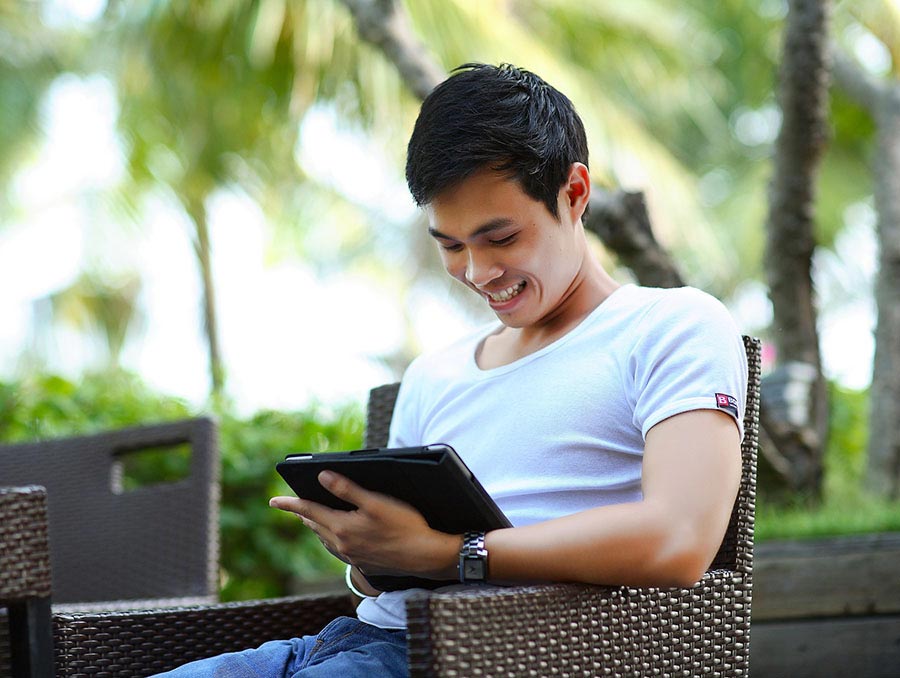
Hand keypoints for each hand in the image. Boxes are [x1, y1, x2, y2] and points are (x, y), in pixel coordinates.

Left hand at [269, 471, 460, 578]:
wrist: (425, 555)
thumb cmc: (404, 525)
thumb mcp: (376, 501)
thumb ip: (347, 489)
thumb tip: (321, 477)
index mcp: (342, 528)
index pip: (308, 512)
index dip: (290, 504)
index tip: (273, 501)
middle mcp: (343, 545)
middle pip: (315, 526)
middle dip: (303, 514)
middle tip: (293, 505)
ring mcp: (353, 556)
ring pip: (325, 539)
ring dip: (316, 527)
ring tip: (311, 518)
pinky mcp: (364, 563)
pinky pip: (338, 549)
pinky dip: (331, 538)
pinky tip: (338, 536)